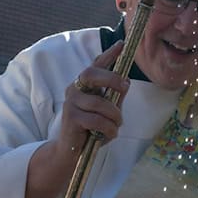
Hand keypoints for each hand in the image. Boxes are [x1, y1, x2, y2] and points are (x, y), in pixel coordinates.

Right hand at [52, 41, 129, 160]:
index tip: (121, 44)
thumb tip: (126, 81)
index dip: (108, 54)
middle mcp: (75, 90)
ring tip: (117, 126)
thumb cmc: (91, 130)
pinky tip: (109, 134)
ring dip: (115, 116)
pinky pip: (97, 120)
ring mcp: (71, 103)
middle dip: (111, 78)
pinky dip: (109, 128)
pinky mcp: (71, 117)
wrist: (72, 153)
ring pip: (101, 103)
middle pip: (92, 73)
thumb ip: (115, 98)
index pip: (95, 65)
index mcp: (84, 86)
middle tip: (124, 86)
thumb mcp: (107, 112)